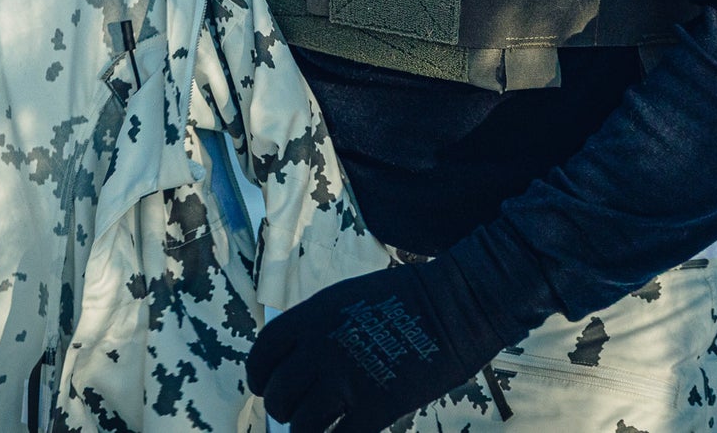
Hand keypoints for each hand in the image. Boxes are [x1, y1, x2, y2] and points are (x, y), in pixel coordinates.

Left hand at [246, 253, 522, 432]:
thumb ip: (319, 330)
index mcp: (313, 316)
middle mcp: (321, 347)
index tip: (263, 387)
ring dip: (306, 432)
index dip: (258, 376)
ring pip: (302, 425)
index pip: (263, 353)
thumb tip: (299, 369)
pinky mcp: (376, 406)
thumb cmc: (410, 300)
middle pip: (278, 394)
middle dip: (283, 409)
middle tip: (298, 414)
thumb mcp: (350, 299)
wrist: (458, 304)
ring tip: (319, 430)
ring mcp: (347, 378)